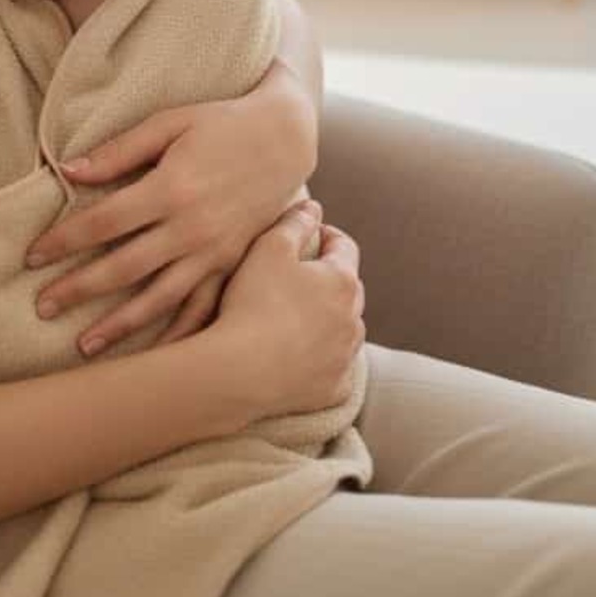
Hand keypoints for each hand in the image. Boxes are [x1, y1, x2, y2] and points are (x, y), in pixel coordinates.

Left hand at [26, 70, 317, 358]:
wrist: (286, 138)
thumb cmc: (222, 123)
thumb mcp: (170, 122)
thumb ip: (119, 150)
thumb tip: (68, 171)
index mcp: (171, 188)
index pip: (102, 223)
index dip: (62, 241)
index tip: (31, 257)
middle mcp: (192, 227)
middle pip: (123, 268)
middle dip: (78, 290)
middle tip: (41, 308)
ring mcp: (215, 252)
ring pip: (160, 299)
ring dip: (120, 326)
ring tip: (84, 347)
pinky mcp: (234, 265)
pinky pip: (203, 309)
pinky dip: (178, 335)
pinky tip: (154, 356)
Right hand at [213, 199, 365, 421]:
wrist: (241, 371)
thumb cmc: (254, 303)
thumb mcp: (269, 248)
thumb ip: (295, 222)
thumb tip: (314, 208)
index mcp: (342, 281)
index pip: (344, 246)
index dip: (326, 235)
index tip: (309, 234)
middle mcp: (354, 319)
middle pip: (348, 290)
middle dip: (329, 279)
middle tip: (300, 276)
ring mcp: (345, 357)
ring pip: (345, 330)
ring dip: (329, 320)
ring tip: (298, 317)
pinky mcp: (333, 389)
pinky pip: (335, 369)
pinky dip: (323, 360)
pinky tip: (301, 357)